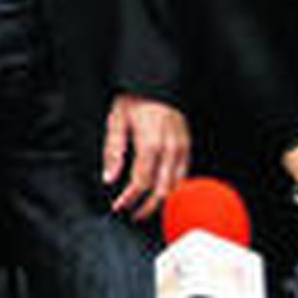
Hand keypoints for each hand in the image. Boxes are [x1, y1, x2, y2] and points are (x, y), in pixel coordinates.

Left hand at [102, 93, 189, 218]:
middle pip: (161, 191)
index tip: (119, 206)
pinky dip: (174, 189)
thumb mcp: (116, 122)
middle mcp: (169, 150)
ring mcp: (182, 149)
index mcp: (150, 144)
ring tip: (147, 208)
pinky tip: (163, 192)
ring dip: (161, 202)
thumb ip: (113, 151)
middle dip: (146, 208)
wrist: (156, 83)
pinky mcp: (188, 147)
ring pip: (176, 187)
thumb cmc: (135, 100)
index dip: (129, 199)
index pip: (140, 183)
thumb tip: (109, 177)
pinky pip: (185, 176)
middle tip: (133, 214)